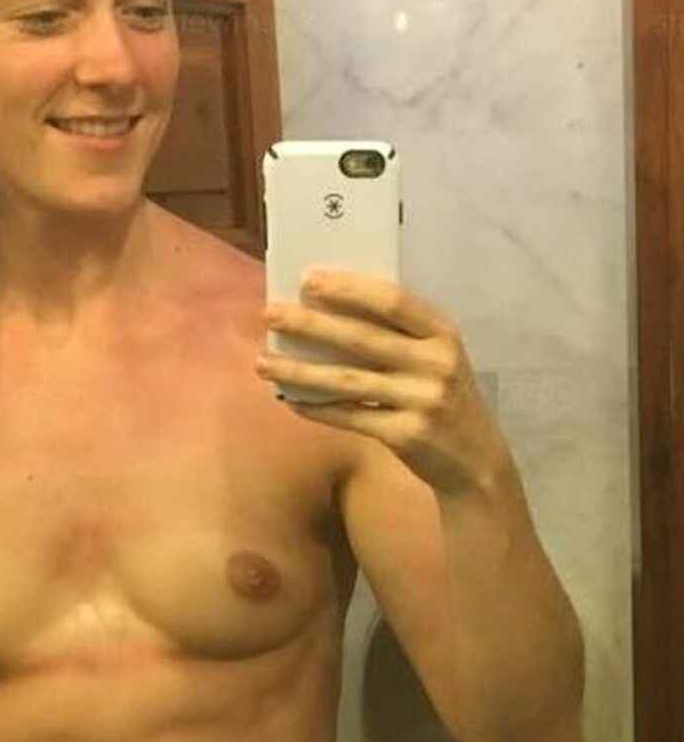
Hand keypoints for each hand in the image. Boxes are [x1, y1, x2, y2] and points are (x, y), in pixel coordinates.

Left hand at [255, 269, 512, 495]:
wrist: (478, 463)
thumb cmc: (444, 397)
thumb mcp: (436, 358)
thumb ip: (398, 335)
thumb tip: (326, 311)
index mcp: (442, 333)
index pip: (392, 301)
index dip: (348, 288)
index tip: (308, 279)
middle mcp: (435, 363)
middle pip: (361, 337)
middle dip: (310, 324)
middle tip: (270, 314)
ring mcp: (422, 400)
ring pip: (347, 379)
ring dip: (298, 370)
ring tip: (262, 361)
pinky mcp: (407, 435)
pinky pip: (349, 416)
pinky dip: (316, 407)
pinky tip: (289, 399)